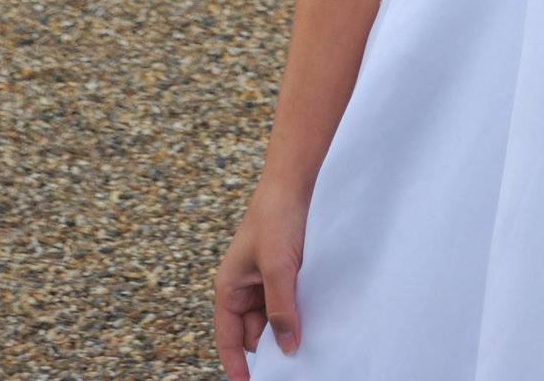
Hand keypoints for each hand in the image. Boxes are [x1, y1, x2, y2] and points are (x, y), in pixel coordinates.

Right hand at [214, 180, 308, 378]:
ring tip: (308, 344)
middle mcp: (245, 288)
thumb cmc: (276, 217)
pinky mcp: (285, 272)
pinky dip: (298, 312)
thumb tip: (287, 348)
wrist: (293, 181)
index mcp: (230, 288)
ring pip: (274, 319)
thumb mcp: (278, 267)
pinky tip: (314, 320)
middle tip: (295, 365)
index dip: (238, 367)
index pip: (229, 339)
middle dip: (271, 348)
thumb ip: (281, 309)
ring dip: (288, 329)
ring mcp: (265, 280)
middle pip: (254, 334)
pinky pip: (288, 302)